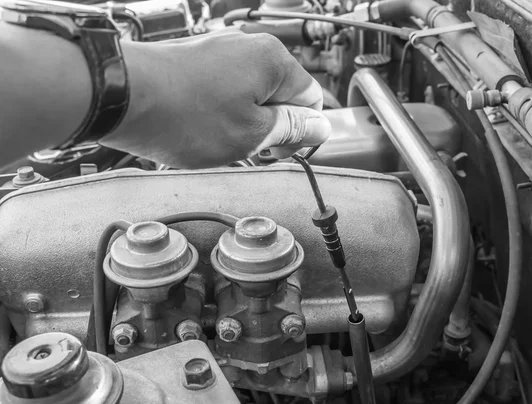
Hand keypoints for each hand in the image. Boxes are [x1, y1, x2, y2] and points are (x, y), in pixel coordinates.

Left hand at [100, 30, 330, 167]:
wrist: (118, 96)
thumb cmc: (182, 114)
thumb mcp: (252, 134)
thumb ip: (293, 129)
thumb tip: (322, 127)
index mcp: (273, 61)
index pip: (312, 99)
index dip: (301, 131)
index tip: (281, 150)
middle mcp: (248, 48)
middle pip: (281, 95)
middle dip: (272, 127)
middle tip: (250, 151)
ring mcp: (220, 51)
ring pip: (251, 96)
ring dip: (245, 124)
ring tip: (220, 142)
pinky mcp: (196, 60)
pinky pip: (224, 90)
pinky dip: (221, 113)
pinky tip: (202, 130)